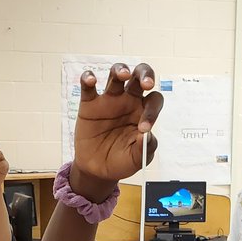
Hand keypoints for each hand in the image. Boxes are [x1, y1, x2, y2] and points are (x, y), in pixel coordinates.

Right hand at [71, 63, 163, 198]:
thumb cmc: (121, 161)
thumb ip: (145, 148)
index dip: (152, 110)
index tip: (143, 128)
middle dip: (145, 74)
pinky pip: (88, 87)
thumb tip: (146, 135)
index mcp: (143, 112)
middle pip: (139, 77)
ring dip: (120, 70)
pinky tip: (91, 80)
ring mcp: (109, 100)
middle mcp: (128, 101)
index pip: (154, 100)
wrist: (98, 170)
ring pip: (116, 75)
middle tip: (146, 84)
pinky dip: (88, 79)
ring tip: (122, 75)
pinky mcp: (89, 104)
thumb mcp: (137, 159)